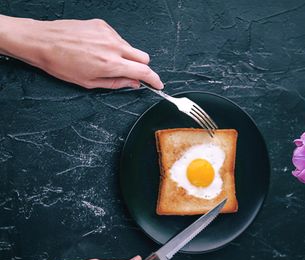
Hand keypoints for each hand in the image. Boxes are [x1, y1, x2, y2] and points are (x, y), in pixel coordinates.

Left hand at [0, 16, 163, 89]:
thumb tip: (132, 84)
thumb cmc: (60, 63)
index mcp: (110, 64)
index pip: (143, 71)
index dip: (154, 80)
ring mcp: (108, 33)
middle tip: (131, 74)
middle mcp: (113, 46)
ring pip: (131, 47)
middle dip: (142, 67)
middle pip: (144, 57)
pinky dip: (114, 45)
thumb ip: (116, 83)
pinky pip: (117, 38)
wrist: (42, 41)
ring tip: (105, 60)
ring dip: (126, 56)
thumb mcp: (89, 82)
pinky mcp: (102, 24)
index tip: (157, 84)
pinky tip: (98, 49)